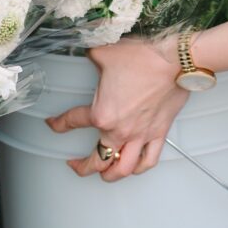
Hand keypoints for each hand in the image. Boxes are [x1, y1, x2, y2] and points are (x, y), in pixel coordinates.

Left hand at [45, 35, 188, 181]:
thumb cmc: (143, 58)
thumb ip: (90, 56)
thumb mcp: (104, 52)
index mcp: (102, 113)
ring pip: (122, 169)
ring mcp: (140, 136)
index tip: (53, 125)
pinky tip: (135, 167)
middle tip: (75, 165)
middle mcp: (119, 131)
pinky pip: (149, 160)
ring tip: (104, 175)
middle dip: (82, 167)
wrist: (175, 61)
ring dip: (110, 175)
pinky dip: (140, 168)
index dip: (58, 124)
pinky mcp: (159, 134)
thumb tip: (87, 53)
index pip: (72, 122)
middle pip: (97, 160)